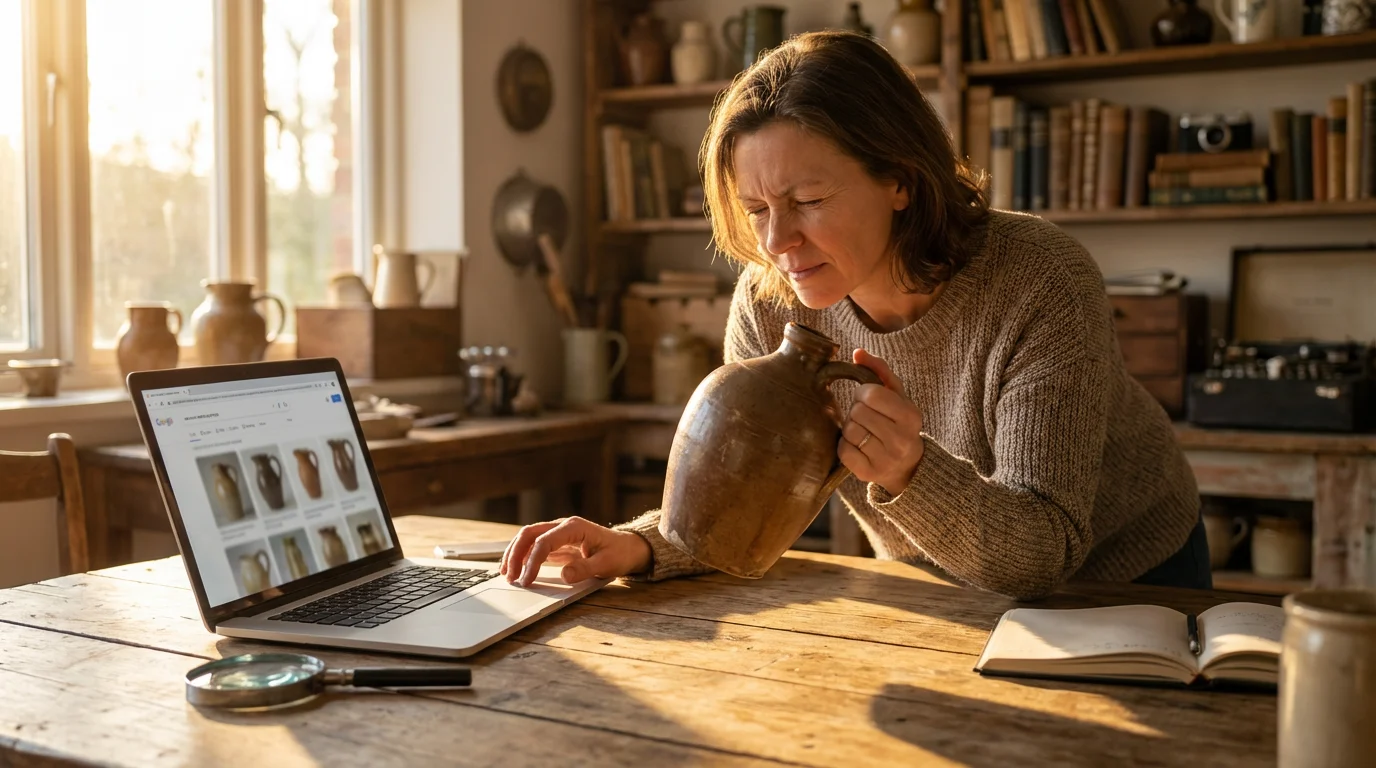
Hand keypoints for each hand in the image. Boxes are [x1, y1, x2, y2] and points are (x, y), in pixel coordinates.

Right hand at [498, 516, 651, 586]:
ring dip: (515, 553)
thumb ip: (585, 569)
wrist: (628, 548)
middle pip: (529, 533)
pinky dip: (522, 556)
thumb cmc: (619, 554)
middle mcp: (563, 526)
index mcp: (574, 527)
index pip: (544, 542)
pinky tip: (516, 569)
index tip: (526, 580)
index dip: (532, 561)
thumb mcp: (606, 565)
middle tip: (509, 576)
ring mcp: (558, 533)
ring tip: (506, 573)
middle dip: (515, 554)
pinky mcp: (557, 542)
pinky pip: (534, 546)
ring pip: (528, 537)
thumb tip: (564, 575)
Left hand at [838, 349, 924, 495]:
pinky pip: (843, 451)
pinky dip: (846, 446)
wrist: (907, 466)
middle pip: (857, 412)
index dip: (863, 394)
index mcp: (910, 416)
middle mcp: (902, 440)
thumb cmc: (898, 423)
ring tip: (864, 432)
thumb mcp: (897, 396)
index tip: (868, 400)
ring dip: (851, 429)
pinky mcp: (869, 474)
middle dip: (856, 412)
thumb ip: (880, 371)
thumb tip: (857, 352)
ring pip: (849, 431)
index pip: (871, 394)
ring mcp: (886, 460)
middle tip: (867, 418)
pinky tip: (859, 447)